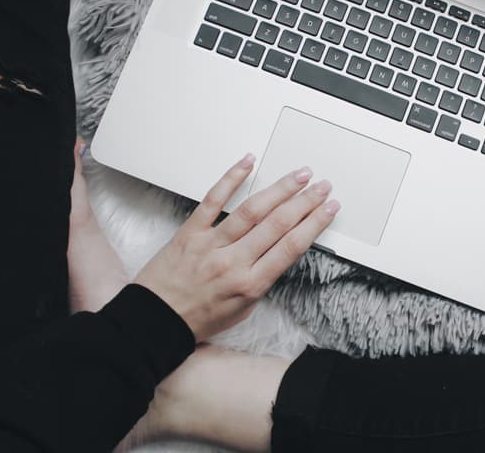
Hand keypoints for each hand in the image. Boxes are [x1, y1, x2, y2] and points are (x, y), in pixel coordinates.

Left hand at [134, 154, 339, 340]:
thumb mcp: (243, 309)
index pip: (291, 247)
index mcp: (250, 284)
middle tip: (321, 186)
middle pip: (277, 224)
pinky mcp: (190, 232)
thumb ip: (262, 280)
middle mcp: (232, 262)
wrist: (155, 322)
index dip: (315, 224)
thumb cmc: (198, 318)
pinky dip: (231, 178)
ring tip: (298, 175)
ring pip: (252, 210)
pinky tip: (247, 164)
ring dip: (279, 189)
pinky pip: (212, 200)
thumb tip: (281, 252)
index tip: (329, 209)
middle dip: (305, 202)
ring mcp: (211, 244)